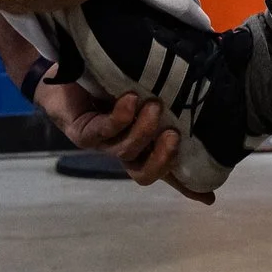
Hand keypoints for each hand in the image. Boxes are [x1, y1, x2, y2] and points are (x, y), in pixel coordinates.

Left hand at [34, 82, 215, 203]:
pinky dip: (121, 117)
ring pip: (127, 152)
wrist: (60, 75)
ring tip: (154, 106)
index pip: (166, 170)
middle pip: (145, 173)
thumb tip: (203, 89)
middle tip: (174, 135)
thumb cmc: (105, 81)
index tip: (210, 196)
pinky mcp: (83, 133)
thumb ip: (166, 97)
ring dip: (143, 131)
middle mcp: (123, 149)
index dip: (187, 186)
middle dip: (163, 160)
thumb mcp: (142, 90)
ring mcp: (103, 145)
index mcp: (141, 144)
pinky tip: (129, 101)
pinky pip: (105, 132)